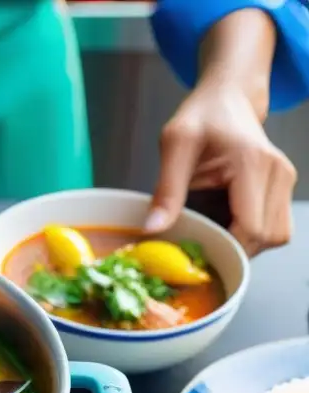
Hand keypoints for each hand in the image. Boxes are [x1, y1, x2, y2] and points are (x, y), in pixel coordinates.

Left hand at [147, 81, 295, 255]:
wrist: (227, 98)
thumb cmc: (201, 117)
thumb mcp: (174, 146)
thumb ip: (166, 190)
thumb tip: (152, 228)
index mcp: (253, 163)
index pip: (251, 228)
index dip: (225, 247)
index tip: (195, 249)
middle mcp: (278, 173)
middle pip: (266, 238)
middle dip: (233, 249)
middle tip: (200, 245)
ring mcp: (285, 181)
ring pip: (275, 237)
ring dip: (244, 244)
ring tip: (213, 232)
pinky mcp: (283, 187)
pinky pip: (274, 226)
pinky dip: (252, 235)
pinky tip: (226, 224)